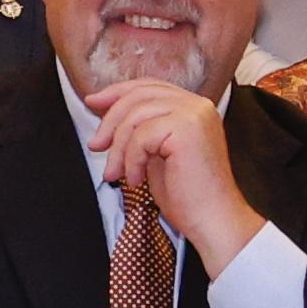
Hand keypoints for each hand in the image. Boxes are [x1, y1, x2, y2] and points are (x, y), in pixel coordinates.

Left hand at [93, 80, 264, 271]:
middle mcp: (197, 104)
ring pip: (136, 115)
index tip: (93, 102)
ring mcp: (194, 114)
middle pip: (139, 96)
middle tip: (96, 146)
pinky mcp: (187, 129)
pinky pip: (141, 136)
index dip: (118, 92)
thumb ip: (140, 129)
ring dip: (118, 148)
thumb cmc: (187, 196)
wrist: (213, 221)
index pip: (149, 86)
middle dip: (110, 121)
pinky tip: (136, 179)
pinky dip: (131, 160)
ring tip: (115, 174)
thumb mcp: (157, 154)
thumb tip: (106, 111)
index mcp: (193, 107)